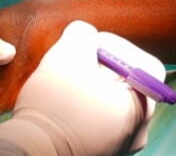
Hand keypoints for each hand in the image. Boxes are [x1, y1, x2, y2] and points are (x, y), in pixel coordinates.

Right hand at [0, 22, 146, 155]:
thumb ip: (83, 32)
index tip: (90, 47)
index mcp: (141, 108)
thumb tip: (86, 34)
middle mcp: (137, 131)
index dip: (117, 48)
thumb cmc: (55, 105)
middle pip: (126, 82)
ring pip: (109, 100)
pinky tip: (61, 103)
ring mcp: (118, 144)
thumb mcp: (68, 53)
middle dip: (99, 66)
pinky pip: (96, 119)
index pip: (144, 64)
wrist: (31, 150)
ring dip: (89, 86)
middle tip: (74, 61)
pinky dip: (81, 106)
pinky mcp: (98, 151)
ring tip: (63, 82)